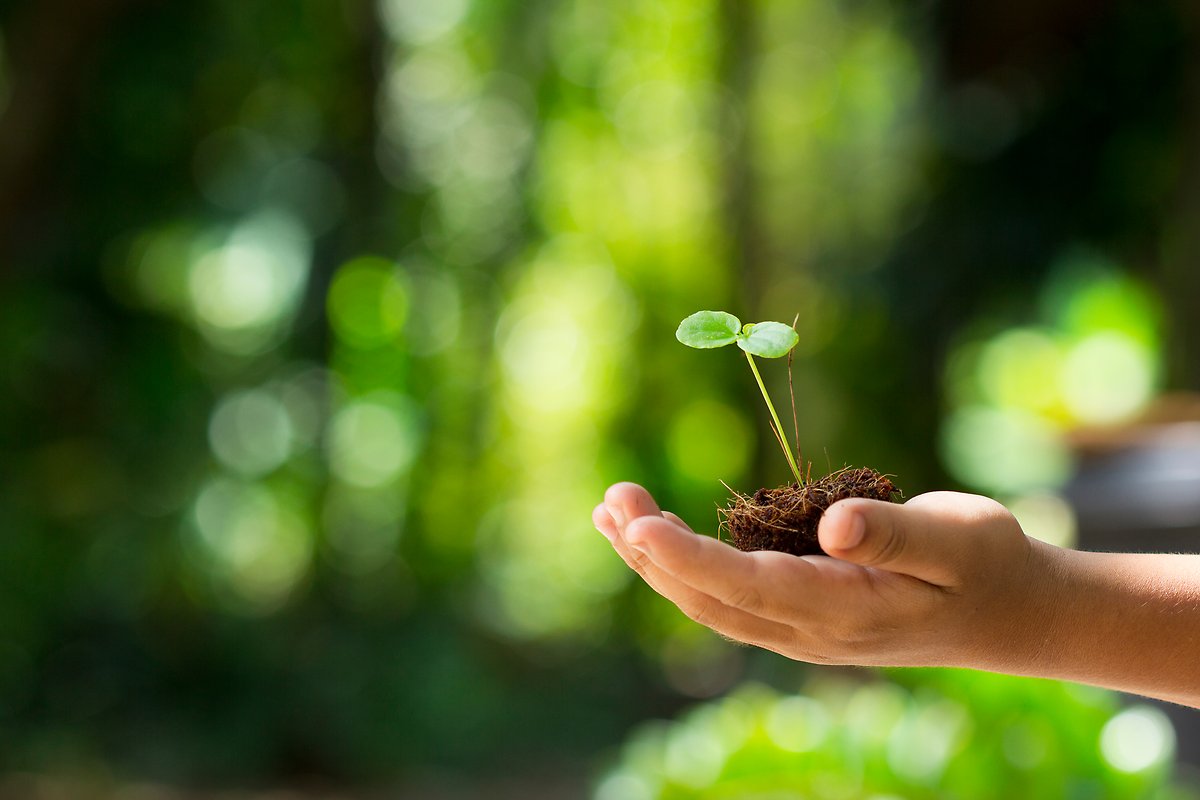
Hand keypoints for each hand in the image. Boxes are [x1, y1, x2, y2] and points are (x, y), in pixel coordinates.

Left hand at [593, 482, 1056, 670]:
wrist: (1013, 614)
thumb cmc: (990, 564)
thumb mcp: (960, 539)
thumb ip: (896, 534)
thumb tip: (834, 526)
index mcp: (844, 611)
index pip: (745, 586)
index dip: (686, 557)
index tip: (636, 523)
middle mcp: (811, 632)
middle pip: (709, 601)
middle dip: (651, 553)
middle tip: (612, 497)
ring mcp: (803, 633)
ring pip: (710, 604)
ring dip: (657, 562)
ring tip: (612, 513)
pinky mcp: (802, 619)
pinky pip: (728, 599)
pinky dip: (684, 567)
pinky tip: (659, 539)